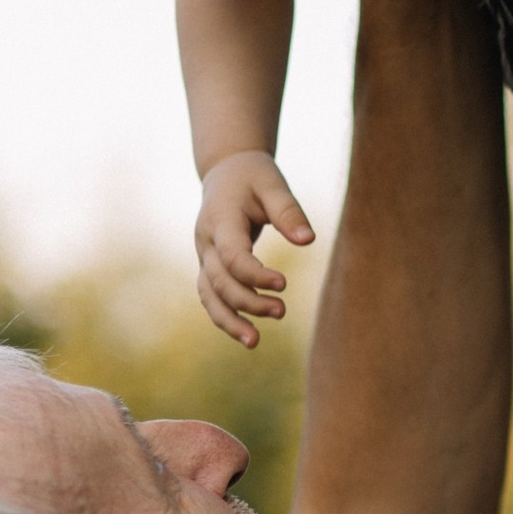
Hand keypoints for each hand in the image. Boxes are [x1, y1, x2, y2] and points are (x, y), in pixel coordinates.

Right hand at [193, 149, 315, 347]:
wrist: (227, 171)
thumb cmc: (254, 177)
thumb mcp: (273, 184)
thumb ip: (289, 211)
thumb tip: (309, 241)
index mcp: (219, 220)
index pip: (232, 256)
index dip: (255, 274)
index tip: (284, 284)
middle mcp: (205, 241)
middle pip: (219, 281)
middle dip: (247, 301)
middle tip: (282, 312)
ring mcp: (204, 256)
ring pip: (208, 295)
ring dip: (229, 320)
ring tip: (255, 342)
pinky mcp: (210, 266)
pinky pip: (212, 297)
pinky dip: (226, 316)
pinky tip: (247, 334)